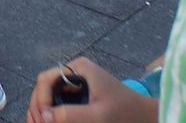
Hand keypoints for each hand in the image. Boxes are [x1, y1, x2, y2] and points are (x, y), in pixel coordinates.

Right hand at [27, 58, 156, 122]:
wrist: (147, 117)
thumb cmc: (126, 114)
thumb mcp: (99, 116)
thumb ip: (71, 115)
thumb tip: (44, 116)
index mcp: (78, 68)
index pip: (45, 80)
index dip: (40, 101)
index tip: (43, 121)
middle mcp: (75, 72)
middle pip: (44, 87)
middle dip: (38, 107)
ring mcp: (77, 83)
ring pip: (49, 95)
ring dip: (42, 111)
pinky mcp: (81, 95)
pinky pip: (59, 102)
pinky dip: (53, 113)